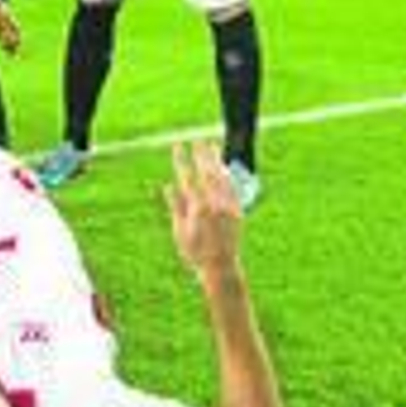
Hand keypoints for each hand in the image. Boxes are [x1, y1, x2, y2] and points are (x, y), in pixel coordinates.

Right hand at [165, 142, 241, 279]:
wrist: (220, 266)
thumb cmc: (195, 252)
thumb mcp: (179, 230)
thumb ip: (175, 206)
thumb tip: (168, 186)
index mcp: (197, 207)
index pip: (187, 177)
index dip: (181, 160)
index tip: (177, 146)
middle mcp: (214, 204)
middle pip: (207, 172)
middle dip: (201, 155)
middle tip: (197, 140)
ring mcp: (227, 206)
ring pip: (222, 178)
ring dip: (216, 161)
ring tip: (212, 147)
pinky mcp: (237, 211)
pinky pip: (232, 187)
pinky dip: (227, 175)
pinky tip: (224, 167)